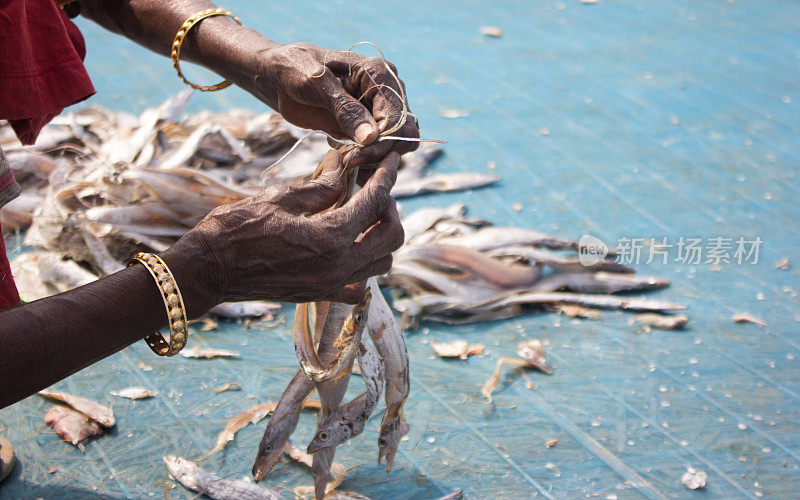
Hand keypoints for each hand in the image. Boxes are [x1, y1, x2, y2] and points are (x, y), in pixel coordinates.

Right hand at [162, 150, 402, 314]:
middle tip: (375, 190)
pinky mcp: (320, 295)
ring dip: (381, 238)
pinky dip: (363, 268)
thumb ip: (320, 186)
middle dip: (390, 208)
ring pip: (382, 263)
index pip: (375, 201)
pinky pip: (358, 286)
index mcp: (331, 237)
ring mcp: (331, 285)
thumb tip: (343, 165)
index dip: (387, 176)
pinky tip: (348, 249)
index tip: (393, 161)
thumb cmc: (236, 229)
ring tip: (362, 217)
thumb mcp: (280, 198)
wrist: (208, 270)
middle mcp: (339, 266)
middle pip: (392, 237)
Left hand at [248, 43, 418, 161]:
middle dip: (380, 152)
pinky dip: (366, 160)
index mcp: (380, 74)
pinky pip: (378, 151)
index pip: (398, 117)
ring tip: (346, 159)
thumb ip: (345, 110)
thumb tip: (372, 137)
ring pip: (395, 146)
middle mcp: (386, 92)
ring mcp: (378, 111)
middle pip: (404, 134)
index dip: (382, 140)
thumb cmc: (295, 70)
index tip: (356, 153)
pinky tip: (345, 157)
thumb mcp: (316, 85)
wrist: (279, 77)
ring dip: (373, 159)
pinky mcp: (366, 127)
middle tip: (351, 160)